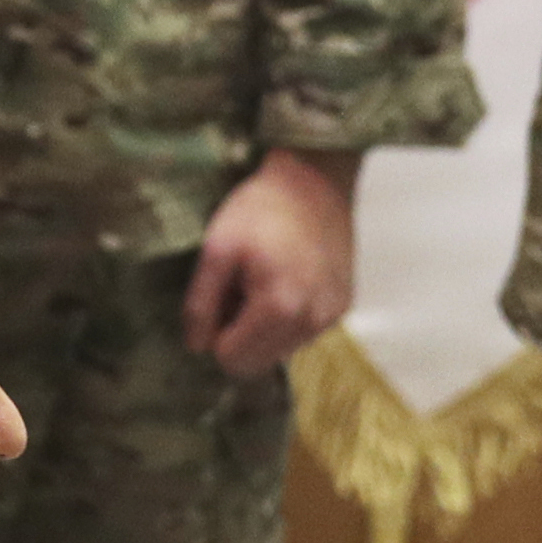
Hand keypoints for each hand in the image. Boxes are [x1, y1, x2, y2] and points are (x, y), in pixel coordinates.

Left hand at [183, 148, 358, 378]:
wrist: (316, 179)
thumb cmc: (261, 208)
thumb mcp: (216, 249)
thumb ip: (200, 305)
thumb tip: (197, 347)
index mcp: (280, 308)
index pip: (232, 360)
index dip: (217, 332)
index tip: (224, 294)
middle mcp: (314, 320)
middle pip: (258, 364)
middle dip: (241, 334)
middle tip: (241, 289)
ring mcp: (332, 315)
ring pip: (281, 351)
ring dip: (265, 327)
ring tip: (266, 280)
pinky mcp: (344, 305)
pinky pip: (303, 332)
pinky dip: (289, 315)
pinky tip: (289, 278)